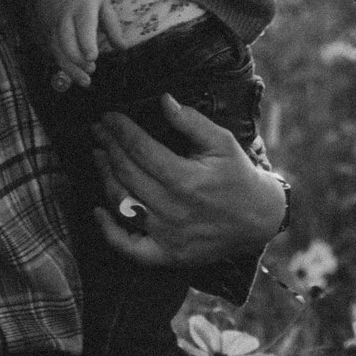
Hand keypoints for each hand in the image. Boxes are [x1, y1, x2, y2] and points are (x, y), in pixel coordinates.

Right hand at [22, 0, 121, 85]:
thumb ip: (112, 25)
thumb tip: (123, 48)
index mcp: (82, 6)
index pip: (83, 27)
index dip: (86, 44)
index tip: (93, 57)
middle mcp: (64, 16)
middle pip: (66, 44)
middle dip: (78, 61)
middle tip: (92, 70)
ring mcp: (51, 23)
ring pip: (57, 51)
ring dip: (70, 68)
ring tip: (84, 79)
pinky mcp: (44, 29)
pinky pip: (51, 49)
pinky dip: (62, 62)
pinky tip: (73, 70)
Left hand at [90, 96, 286, 267]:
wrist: (258, 219)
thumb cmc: (237, 175)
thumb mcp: (222, 142)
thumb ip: (191, 121)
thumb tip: (164, 100)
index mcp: (187, 179)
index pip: (141, 149)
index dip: (120, 130)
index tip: (108, 116)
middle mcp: (173, 209)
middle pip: (127, 173)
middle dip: (108, 147)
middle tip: (98, 131)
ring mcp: (168, 235)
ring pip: (122, 204)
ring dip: (105, 177)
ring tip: (99, 156)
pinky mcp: (166, 254)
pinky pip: (129, 247)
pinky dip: (109, 231)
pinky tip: (98, 211)